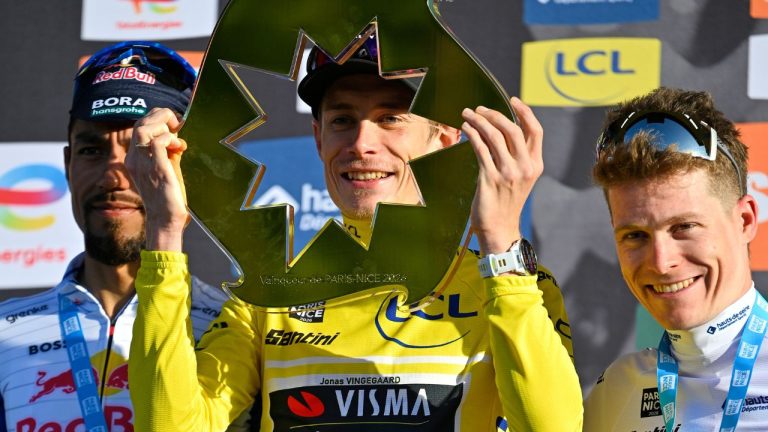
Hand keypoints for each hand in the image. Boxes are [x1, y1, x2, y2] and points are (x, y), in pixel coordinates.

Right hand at [125, 107, 188, 251]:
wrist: (165, 219)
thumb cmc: (167, 196)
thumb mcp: (166, 169)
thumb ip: (168, 152)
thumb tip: (177, 137)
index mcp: (134, 159)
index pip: (139, 127)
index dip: (156, 118)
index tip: (174, 123)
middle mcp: (135, 159)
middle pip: (139, 123)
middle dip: (160, 116)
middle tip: (177, 123)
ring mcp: (144, 164)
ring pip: (143, 129)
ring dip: (163, 125)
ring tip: (176, 133)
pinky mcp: (156, 169)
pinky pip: (157, 143)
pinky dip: (170, 139)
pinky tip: (179, 146)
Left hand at [461, 97, 542, 255]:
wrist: (500, 227)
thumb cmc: (507, 200)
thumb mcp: (520, 177)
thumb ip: (517, 155)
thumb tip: (501, 128)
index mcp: (535, 165)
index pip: (535, 131)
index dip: (525, 112)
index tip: (513, 100)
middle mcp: (524, 168)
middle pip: (512, 129)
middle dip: (494, 114)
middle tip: (479, 109)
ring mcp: (508, 173)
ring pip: (494, 136)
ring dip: (479, 121)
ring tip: (468, 115)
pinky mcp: (490, 179)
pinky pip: (480, 149)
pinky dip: (472, 135)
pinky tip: (466, 129)